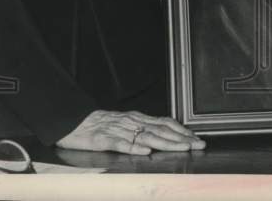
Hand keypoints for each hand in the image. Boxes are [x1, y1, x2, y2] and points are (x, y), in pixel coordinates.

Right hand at [56, 109, 205, 154]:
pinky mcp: (103, 139)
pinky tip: (145, 152)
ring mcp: (118, 130)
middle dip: (181, 138)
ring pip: (146, 136)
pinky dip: (134, 148)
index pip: (165, 123)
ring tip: (181, 148)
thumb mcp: (125, 124)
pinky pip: (120, 144)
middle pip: (160, 130)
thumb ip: (143, 129)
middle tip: (197, 145)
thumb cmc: (100, 125)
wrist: (73, 121)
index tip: (196, 138)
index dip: (182, 131)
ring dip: (166, 143)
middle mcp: (131, 122)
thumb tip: (164, 136)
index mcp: (137, 119)